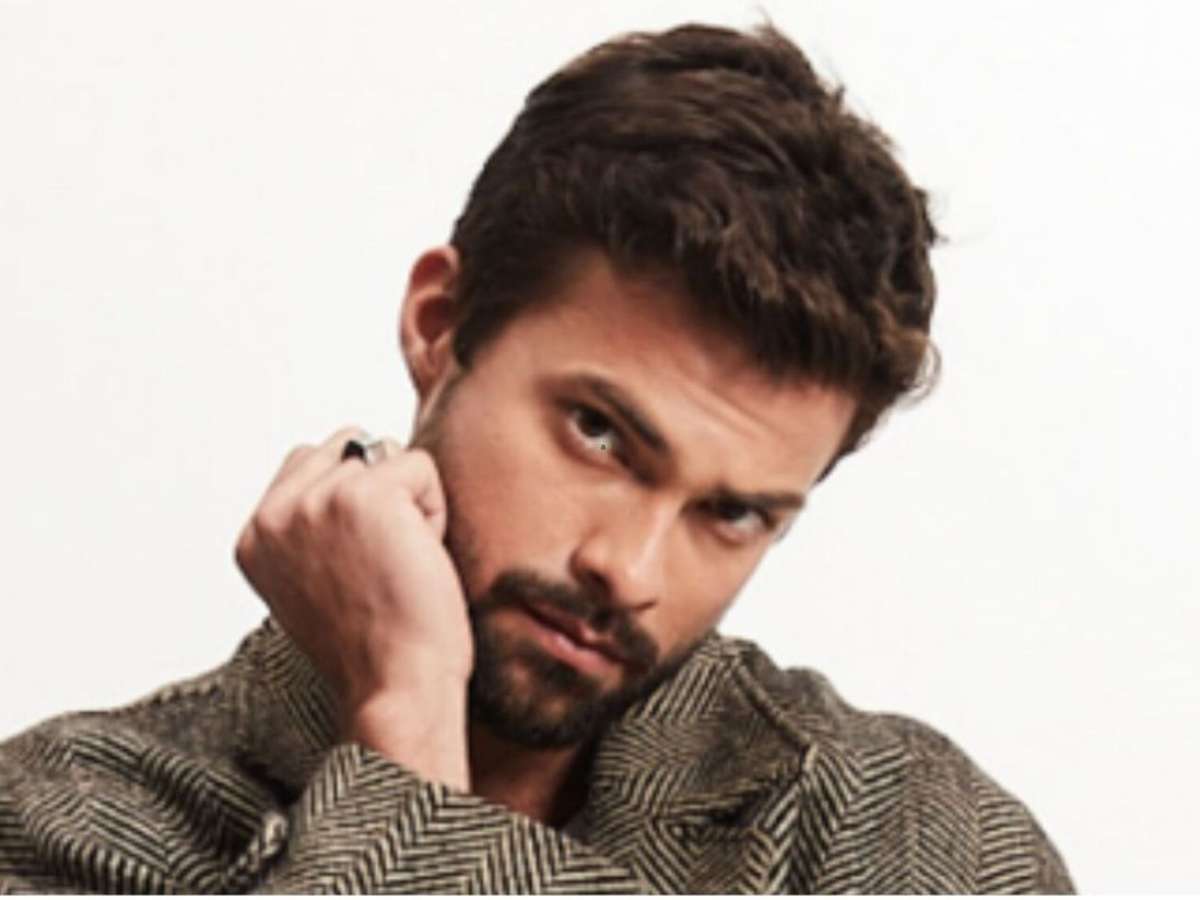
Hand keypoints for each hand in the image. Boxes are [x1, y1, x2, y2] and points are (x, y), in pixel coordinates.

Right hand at [234, 426, 471, 788]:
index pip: (307, 461)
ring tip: (399, 561)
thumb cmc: (373, 643)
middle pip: (348, 447)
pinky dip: (435, 509)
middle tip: (382, 560)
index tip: (358, 564)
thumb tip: (347, 463)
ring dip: (408, 503)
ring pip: (385, 456)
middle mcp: (275, 515)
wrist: (395, 685)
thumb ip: (309, 527)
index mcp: (254, 537)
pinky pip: (420, 465)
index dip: (352, 501)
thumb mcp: (312, 582)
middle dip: (380, 491)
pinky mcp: (362, 494)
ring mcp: (314, 501)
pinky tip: (418, 557)